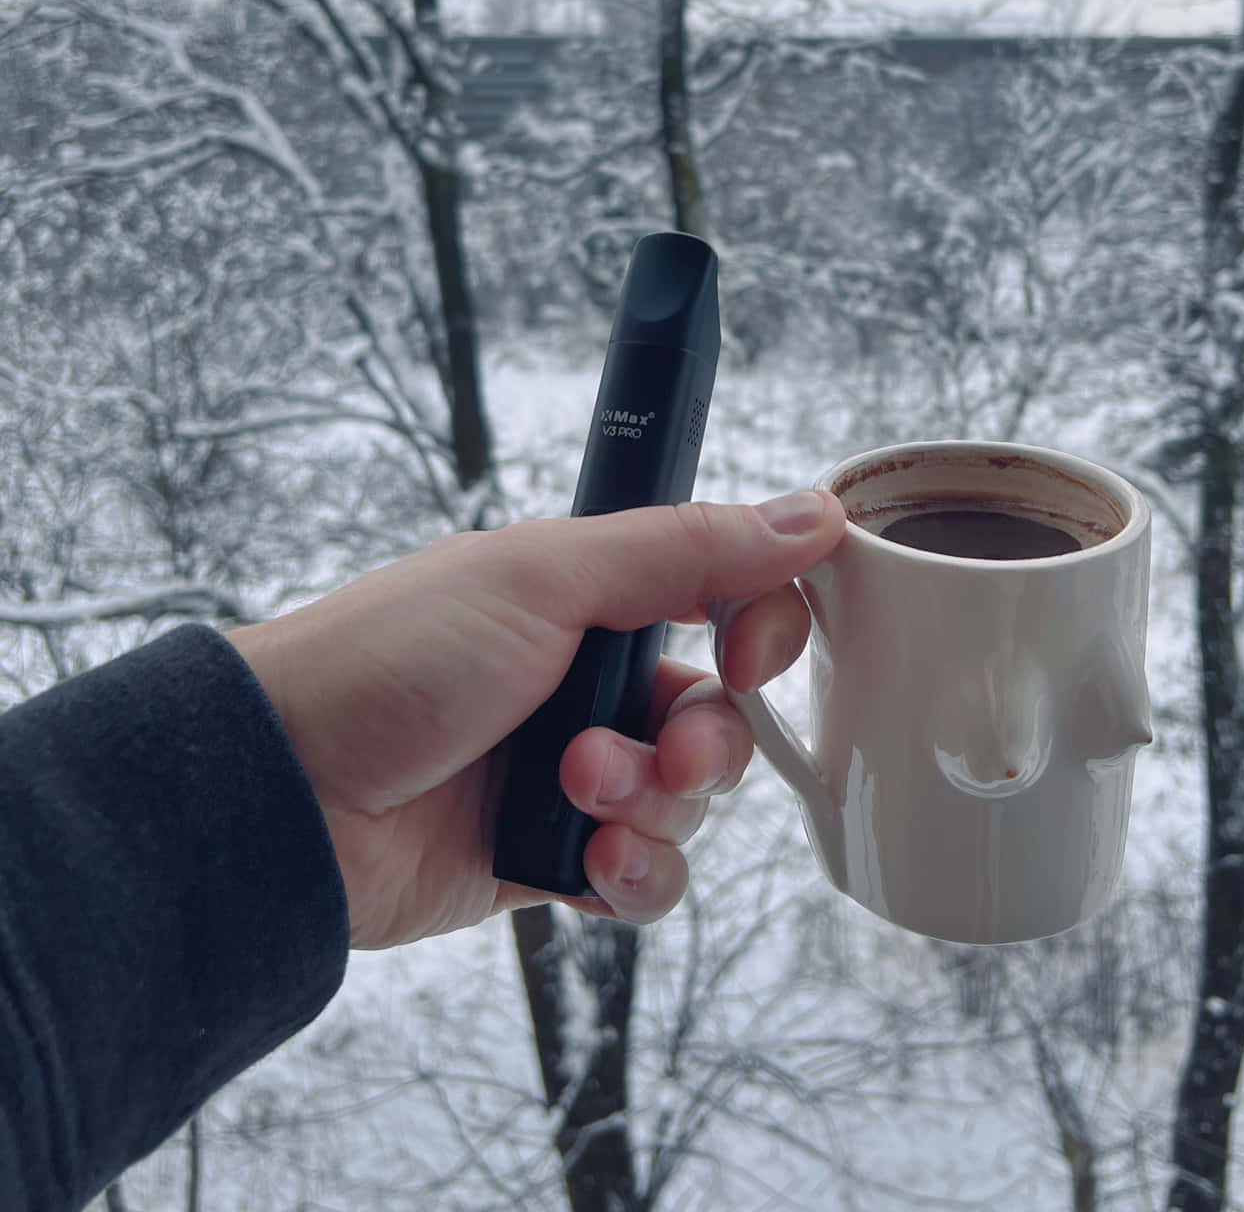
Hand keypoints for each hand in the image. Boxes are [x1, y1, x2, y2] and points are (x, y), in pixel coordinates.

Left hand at [227, 492, 836, 948]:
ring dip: (653, 803)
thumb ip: (685, 548)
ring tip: (573, 793)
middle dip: (705, 742)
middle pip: (722, 715)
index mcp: (592, 591)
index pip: (728, 596)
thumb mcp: (546, 576)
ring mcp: (574, 770)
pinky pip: (648, 876)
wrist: (285, 793)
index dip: (762, 626)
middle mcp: (591, 676)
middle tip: (661, 748)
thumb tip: (812, 513)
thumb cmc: (391, 658)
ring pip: (691, 802)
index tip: (753, 653)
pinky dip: (635, 873)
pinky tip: (586, 862)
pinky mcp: (553, 857)